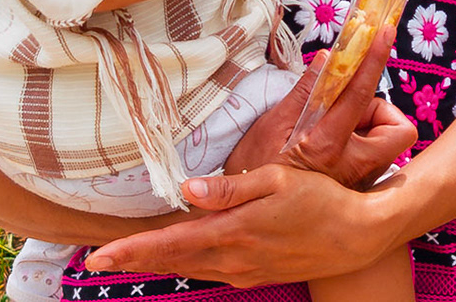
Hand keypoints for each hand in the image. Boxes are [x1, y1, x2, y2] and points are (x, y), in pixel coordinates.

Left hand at [81, 165, 395, 287]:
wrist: (357, 236)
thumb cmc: (320, 199)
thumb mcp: (277, 180)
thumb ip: (229, 188)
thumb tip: (187, 192)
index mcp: (234, 233)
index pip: (170, 244)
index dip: (131, 251)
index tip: (97, 257)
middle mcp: (233, 259)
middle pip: (171, 261)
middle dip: (134, 259)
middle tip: (98, 258)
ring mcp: (244, 272)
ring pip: (189, 268)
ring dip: (158, 261)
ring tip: (127, 255)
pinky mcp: (254, 276)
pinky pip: (209, 270)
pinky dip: (186, 262)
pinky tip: (178, 253)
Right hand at [221, 23, 412, 182]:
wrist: (247, 219)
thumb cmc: (255, 172)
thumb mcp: (272, 126)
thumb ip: (305, 92)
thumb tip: (327, 57)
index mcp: (327, 145)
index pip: (360, 94)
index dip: (374, 59)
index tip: (384, 32)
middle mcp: (352, 168)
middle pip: (398, 128)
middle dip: (381, 111)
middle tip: (349, 111)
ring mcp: (359, 184)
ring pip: (388, 144)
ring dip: (369, 128)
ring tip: (332, 131)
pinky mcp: (359, 194)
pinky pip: (376, 160)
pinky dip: (361, 145)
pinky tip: (332, 150)